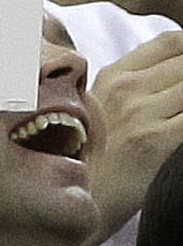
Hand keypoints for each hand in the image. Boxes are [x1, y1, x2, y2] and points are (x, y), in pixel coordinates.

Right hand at [82, 29, 182, 236]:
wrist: (74, 202)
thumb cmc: (88, 162)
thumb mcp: (96, 112)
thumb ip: (126, 89)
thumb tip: (169, 79)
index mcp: (111, 76)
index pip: (170, 43)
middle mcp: (126, 89)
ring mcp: (141, 113)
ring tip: (181, 117)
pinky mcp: (156, 141)